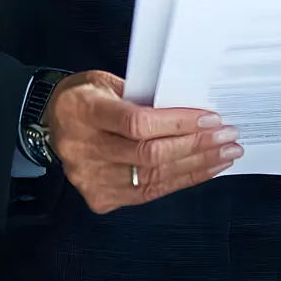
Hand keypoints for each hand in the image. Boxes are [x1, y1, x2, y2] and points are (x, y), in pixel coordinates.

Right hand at [42, 69, 242, 213]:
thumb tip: (188, 106)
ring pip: (153, 178)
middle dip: (196, 146)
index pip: (137, 123)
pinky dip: (180, 181)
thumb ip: (140, 94)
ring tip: (225, 155)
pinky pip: (148, 194)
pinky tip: (203, 170)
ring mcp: (90, 179)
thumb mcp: (104, 81)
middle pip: (149, 154)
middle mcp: (84, 149)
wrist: (52, 124)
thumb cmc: (84, 97)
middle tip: (227, 137)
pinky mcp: (100, 199)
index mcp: (84, 112)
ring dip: (196, 166)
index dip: (178, 123)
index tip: (210, 118)